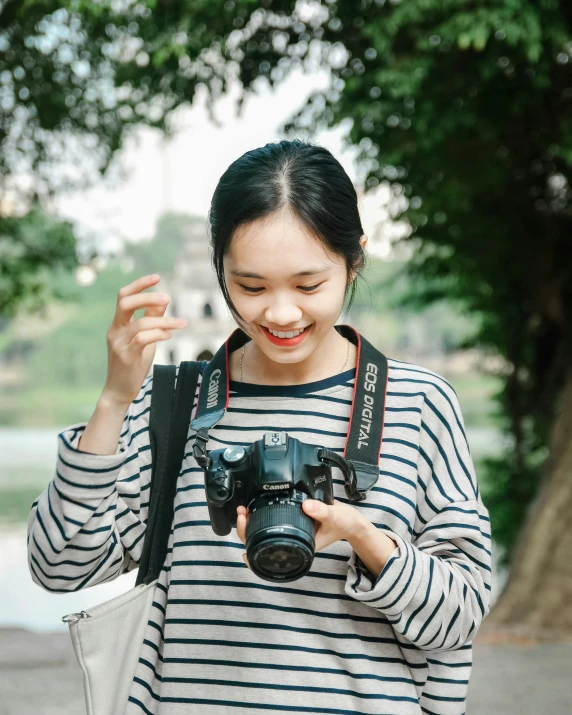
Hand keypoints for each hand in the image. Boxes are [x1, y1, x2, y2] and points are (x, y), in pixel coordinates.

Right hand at [102, 274, 186, 406]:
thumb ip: (151, 320)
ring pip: (140, 323)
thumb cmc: (133, 364)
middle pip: (125, 303)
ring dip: (164, 321)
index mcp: (118, 324)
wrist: (119, 391)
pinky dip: (159, 334)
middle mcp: (115, 330)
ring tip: (181, 323)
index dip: (139, 284)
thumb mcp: (144, 339)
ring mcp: (119, 343)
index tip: (157, 277)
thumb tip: (164, 300)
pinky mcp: (126, 356)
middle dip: (147, 297)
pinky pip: (143, 339)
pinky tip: (169, 336)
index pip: (123, 296)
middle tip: (167, 299)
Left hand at [236, 499, 360, 568]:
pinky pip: (271, 522)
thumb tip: (306, 505)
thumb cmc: (343, 523)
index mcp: (299, 546)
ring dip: (250, 523)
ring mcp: (290, 532)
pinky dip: (260, 517)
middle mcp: (292, 542)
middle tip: (242, 514)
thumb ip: (321, 511)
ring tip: (243, 510)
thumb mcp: (333, 516)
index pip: (271, 555)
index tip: (243, 546)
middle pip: (260, 543)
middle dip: (246, 530)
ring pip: (263, 533)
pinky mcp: (291, 521)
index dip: (254, 553)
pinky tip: (254, 509)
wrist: (350, 521)